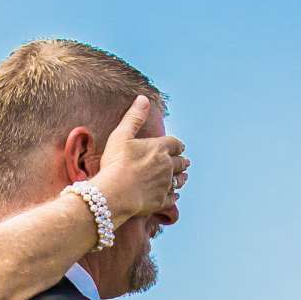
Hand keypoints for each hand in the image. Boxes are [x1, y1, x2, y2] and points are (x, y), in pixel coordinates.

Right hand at [93, 95, 187, 223]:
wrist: (115, 192)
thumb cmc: (116, 163)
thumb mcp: (121, 135)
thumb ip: (134, 117)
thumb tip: (143, 99)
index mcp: (159, 148)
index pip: (175, 144)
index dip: (178, 145)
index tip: (180, 147)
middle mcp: (167, 166)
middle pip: (180, 162)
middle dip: (183, 161)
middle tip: (185, 161)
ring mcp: (165, 184)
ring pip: (179, 180)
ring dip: (182, 178)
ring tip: (184, 178)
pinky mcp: (161, 201)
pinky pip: (172, 198)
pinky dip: (174, 197)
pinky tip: (174, 197)